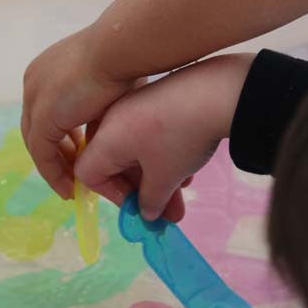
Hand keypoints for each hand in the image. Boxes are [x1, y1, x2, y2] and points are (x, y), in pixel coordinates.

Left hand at [21, 26, 139, 200]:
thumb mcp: (111, 86)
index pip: (47, 110)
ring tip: (72, 186)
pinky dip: (54, 174)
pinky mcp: (43, 117)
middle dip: (55, 154)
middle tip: (73, 174)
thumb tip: (119, 120)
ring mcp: (35, 99)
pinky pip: (42, 154)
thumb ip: (105, 106)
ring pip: (36, 143)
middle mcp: (34, 82)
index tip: (78, 152)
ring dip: (53, 168)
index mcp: (49, 70)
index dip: (61, 135)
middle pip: (36, 128)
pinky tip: (70, 188)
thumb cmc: (126, 59)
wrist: (122, 48)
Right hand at [76, 53, 252, 220]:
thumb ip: (151, 201)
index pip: (89, 174)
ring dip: (158, 176)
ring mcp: (135, 105)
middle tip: (167, 212)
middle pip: (116, 163)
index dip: (112, 195)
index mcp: (106, 138)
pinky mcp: (156, 98)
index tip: (139, 205)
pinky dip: (165, 154)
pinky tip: (189, 166)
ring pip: (137, 151)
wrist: (218, 92)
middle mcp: (114, 119)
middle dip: (143, 191)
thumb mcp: (165, 178)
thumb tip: (148, 214)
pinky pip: (150, 134)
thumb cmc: (180, 139)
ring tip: (183, 193)